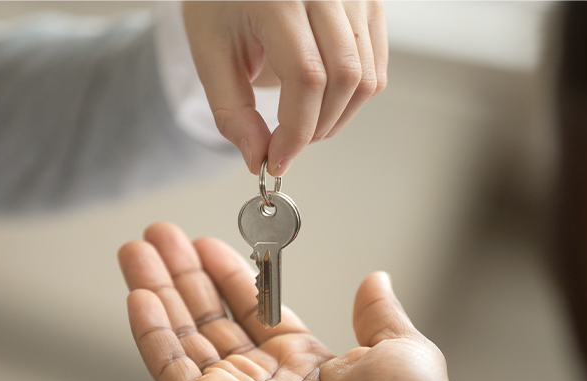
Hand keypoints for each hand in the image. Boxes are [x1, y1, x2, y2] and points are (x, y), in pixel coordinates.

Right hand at [118, 223, 452, 380]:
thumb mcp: (404, 354)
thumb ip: (380, 315)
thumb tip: (375, 280)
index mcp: (306, 365)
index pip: (254, 310)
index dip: (228, 275)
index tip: (206, 244)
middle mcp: (264, 380)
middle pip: (210, 316)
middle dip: (183, 274)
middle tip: (159, 236)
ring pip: (184, 335)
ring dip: (157, 292)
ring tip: (136, 252)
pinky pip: (172, 369)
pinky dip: (151, 333)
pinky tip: (137, 297)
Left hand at [183, 1, 387, 175]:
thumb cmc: (222, 6)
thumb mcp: (211, 56)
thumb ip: (232, 111)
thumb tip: (257, 159)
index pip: (307, 77)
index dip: (296, 129)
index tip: (276, 159)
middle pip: (344, 79)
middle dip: (317, 127)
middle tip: (288, 144)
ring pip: (366, 78)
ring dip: (337, 117)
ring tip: (304, 123)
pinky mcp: (370, 3)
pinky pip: (376, 66)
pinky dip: (352, 97)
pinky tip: (321, 101)